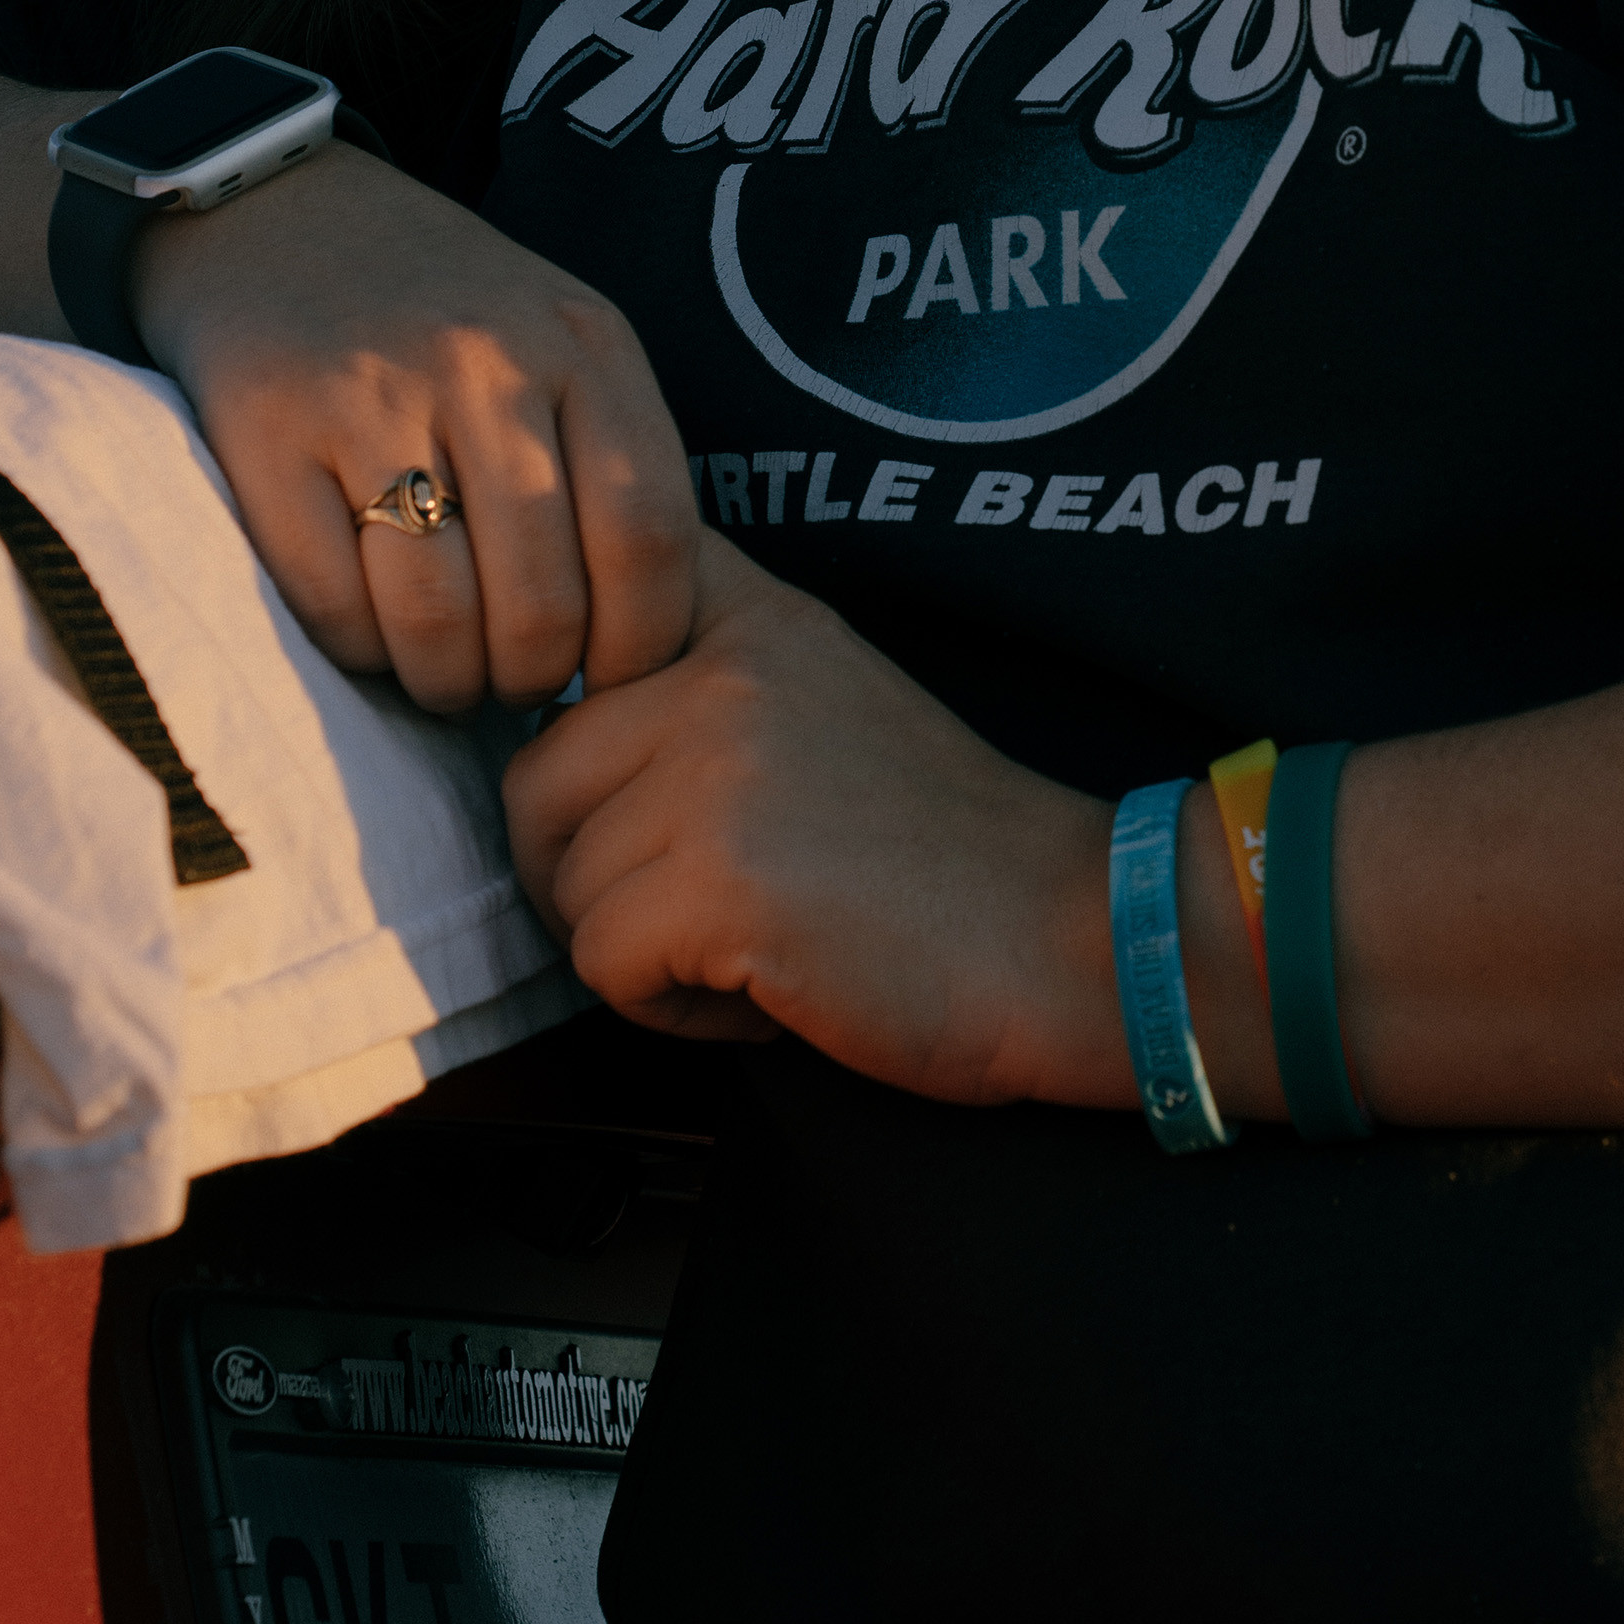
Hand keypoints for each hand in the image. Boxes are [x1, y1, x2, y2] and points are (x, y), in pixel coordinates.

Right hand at [139, 144, 698, 713]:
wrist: (276, 209)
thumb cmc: (442, 307)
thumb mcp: (560, 340)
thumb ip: (608, 454)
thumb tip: (640, 628)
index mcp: (585, 348)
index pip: (649, 537)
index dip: (641, 640)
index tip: (619, 676)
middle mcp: (487, 368)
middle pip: (545, 594)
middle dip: (538, 674)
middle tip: (520, 685)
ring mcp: (374, 397)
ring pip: (438, 613)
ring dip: (450, 680)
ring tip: (450, 679)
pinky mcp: (266, 429)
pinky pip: (330, 596)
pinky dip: (359, 648)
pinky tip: (372, 637)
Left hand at [498, 532, 1123, 1105]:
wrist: (1085, 940)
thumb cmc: (962, 857)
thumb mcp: (839, 706)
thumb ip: (717, 684)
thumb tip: (555, 730)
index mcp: (758, 622)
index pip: (589, 614)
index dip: (576, 711)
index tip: (638, 774)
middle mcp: (724, 677)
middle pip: (538, 785)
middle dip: (595, 870)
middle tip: (708, 906)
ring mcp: (716, 777)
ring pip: (567, 886)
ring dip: (643, 947)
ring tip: (763, 946)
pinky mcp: (714, 887)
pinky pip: (602, 967)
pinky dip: (671, 1009)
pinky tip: (771, 991)